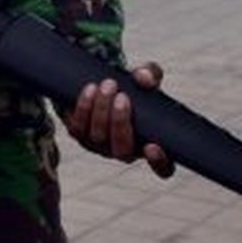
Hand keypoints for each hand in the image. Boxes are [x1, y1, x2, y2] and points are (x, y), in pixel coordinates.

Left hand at [61, 61, 174, 177]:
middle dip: (120, 123)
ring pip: (99, 138)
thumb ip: (150, 75)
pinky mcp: (80, 136)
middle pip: (123, 151)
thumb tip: (143, 78)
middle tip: (122, 96)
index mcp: (151, 144)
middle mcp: (125, 151)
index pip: (163, 168)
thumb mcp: (147, 78)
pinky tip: (90, 89)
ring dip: (101, 111)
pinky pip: (78, 129)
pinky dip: (83, 108)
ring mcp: (101, 147)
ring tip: (107, 85)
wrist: (103, 84)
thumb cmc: (134, 87)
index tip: (152, 146)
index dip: (159, 162)